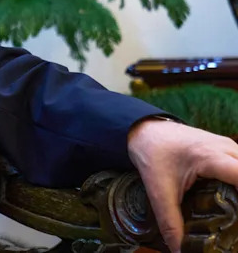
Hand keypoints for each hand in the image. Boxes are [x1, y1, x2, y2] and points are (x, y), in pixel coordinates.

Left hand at [128, 118, 237, 251]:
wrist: (143, 130)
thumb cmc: (151, 154)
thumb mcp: (158, 190)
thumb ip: (170, 222)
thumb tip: (178, 250)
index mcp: (211, 157)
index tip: (237, 216)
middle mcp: (225, 148)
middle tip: (233, 218)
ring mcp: (227, 146)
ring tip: (231, 210)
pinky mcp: (225, 148)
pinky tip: (231, 199)